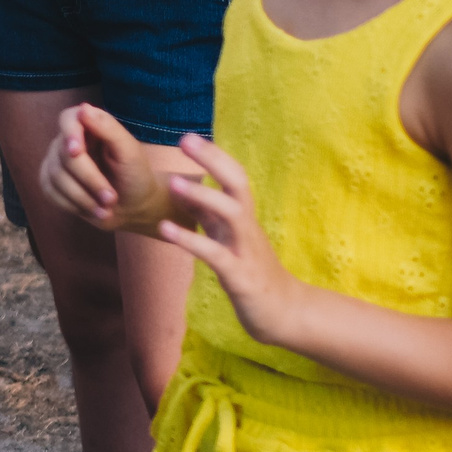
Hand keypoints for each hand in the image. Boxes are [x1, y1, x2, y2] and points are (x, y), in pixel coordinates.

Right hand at [36, 103, 184, 234]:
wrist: (134, 207)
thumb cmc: (136, 176)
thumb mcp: (130, 152)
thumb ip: (109, 128)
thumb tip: (83, 108)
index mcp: (89, 127)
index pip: (68, 119)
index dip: (69, 133)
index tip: (76, 151)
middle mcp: (69, 141)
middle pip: (63, 155)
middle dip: (89, 179)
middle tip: (111, 198)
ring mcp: (57, 162)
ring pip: (56, 177)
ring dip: (83, 197)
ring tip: (106, 209)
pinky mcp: (51, 183)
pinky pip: (50, 192)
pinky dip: (73, 205)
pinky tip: (93, 210)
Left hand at [156, 134, 302, 344]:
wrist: (286, 314)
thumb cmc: (252, 272)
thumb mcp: (229, 238)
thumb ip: (209, 215)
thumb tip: (184, 188)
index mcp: (242, 217)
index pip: (234, 176)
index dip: (214, 156)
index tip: (188, 137)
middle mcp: (247, 227)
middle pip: (238, 183)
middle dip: (214, 160)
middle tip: (185, 140)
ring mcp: (245, 250)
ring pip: (231, 214)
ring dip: (203, 197)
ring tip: (173, 183)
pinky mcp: (240, 277)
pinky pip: (215, 254)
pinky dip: (190, 240)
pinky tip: (165, 229)